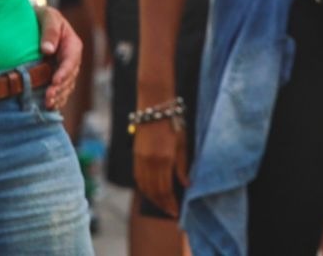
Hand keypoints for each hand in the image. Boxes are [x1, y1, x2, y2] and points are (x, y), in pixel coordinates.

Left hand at [34, 6, 82, 110]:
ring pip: (67, 85)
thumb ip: (49, 31)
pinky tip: (50, 106)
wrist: (37, 21)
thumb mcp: (48, 17)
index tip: (54, 81)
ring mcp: (66, 68)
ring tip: (48, 104)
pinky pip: (62, 88)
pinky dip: (58, 98)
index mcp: (72, 44)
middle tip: (47, 98)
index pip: (71, 60)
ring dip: (59, 96)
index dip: (64, 72)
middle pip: (70, 76)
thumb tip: (48, 50)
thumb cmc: (43, 17)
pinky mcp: (58, 74)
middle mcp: (72, 58)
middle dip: (60, 88)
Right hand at [132, 100, 189, 216]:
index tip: (176, 212)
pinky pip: (138, 179)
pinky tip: (151, 192)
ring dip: (153, 199)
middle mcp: (150, 163)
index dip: (170, 203)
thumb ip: (183, 166)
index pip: (166, 190)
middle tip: (171, 212)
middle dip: (162, 204)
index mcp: (164, 160)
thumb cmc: (173, 124)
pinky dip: (144, 188)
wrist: (154, 109)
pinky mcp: (135, 157)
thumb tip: (187, 184)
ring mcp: (140, 161)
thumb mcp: (182, 144)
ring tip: (162, 205)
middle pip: (154, 191)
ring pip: (144, 187)